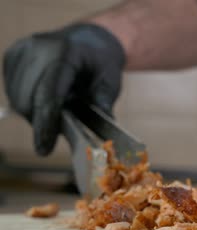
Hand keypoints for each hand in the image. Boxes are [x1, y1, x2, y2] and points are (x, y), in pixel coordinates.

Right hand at [2, 24, 125, 155]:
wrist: (88, 39)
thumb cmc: (101, 62)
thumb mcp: (111, 80)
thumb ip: (103, 102)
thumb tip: (100, 128)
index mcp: (64, 52)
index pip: (48, 94)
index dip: (45, 124)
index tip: (44, 149)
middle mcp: (37, 48)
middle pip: (28, 99)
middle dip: (42, 121)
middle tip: (63, 126)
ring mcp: (22, 50)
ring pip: (17, 98)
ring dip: (35, 113)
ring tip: (59, 107)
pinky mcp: (12, 56)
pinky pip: (12, 91)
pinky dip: (27, 102)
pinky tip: (45, 98)